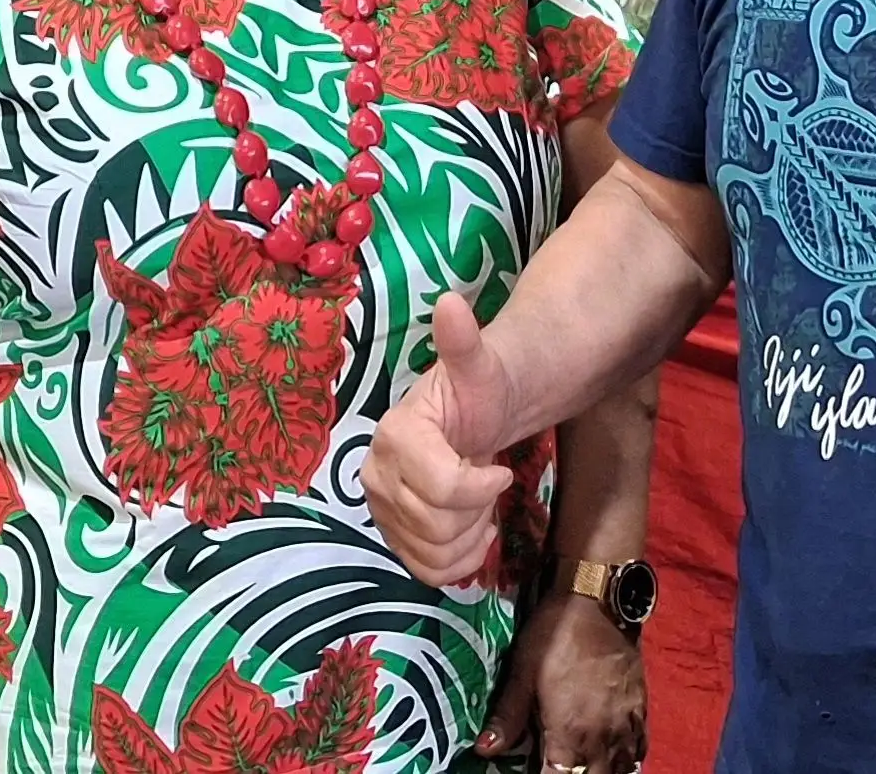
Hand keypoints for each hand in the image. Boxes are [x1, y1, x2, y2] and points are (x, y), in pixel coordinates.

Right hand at [367, 292, 525, 587]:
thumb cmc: (479, 390)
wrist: (475, 415)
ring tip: (476, 500)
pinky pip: (428, 572)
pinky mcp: (393, 535)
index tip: (500, 468)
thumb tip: (450, 302)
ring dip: (469, 534)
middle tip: (484, 478)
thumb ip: (462, 340)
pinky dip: (459, 560)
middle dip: (475, 509)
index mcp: (395, 435)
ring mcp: (380, 508)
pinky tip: (471, 529)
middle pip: (437, 525)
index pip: (442, 488)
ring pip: (433, 554)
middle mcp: (375, 474)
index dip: (481, 487)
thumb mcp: (477, 364)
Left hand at [481, 584, 644, 773]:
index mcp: (569, 734)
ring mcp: (625, 725)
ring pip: (619, 769)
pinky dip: (627, 760)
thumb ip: (508, 716)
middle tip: (559, 763)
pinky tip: (615, 755)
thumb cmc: (554, 635)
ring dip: (600, 771)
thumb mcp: (523, 672)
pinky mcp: (641, 708)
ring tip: (584, 763)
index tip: (536, 767)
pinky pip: (639, 749)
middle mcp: (601, 738)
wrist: (598, 599)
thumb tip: (484, 749)